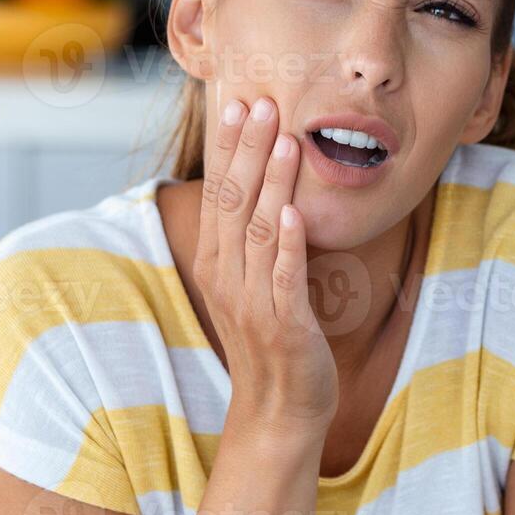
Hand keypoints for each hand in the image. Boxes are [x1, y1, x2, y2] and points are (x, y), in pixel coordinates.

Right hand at [195, 95, 337, 441]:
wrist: (281, 412)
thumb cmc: (274, 341)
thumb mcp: (256, 283)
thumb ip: (257, 239)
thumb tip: (271, 187)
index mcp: (217, 262)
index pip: (219, 193)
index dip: (228, 148)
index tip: (236, 102)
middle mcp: (227, 277)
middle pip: (233, 202)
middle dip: (248, 150)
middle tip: (262, 103)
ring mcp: (253, 301)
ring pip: (260, 230)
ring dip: (273, 182)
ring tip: (286, 138)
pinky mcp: (284, 324)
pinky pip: (285, 277)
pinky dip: (290, 244)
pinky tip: (296, 212)